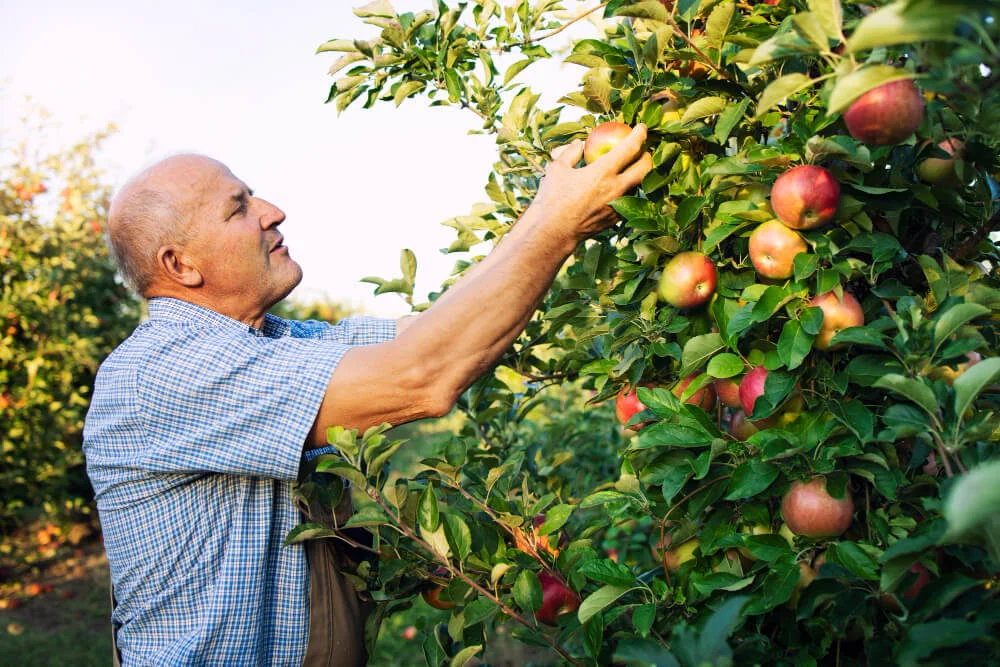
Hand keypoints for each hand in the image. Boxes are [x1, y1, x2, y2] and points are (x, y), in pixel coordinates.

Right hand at [529, 124, 652, 244]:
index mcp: (603, 172)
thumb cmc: (553, 199)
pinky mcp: (615, 218)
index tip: (641, 127)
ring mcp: (618, 205)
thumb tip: (579, 144)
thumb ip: (570, 153)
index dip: (639, 134)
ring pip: (638, 185)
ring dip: (638, 175)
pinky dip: (627, 191)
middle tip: (641, 150)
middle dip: (647, 156)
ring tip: (630, 169)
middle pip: (644, 168)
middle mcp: (616, 188)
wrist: (554, 232)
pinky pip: (628, 201)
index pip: (630, 148)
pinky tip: (618, 188)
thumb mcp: (557, 169)